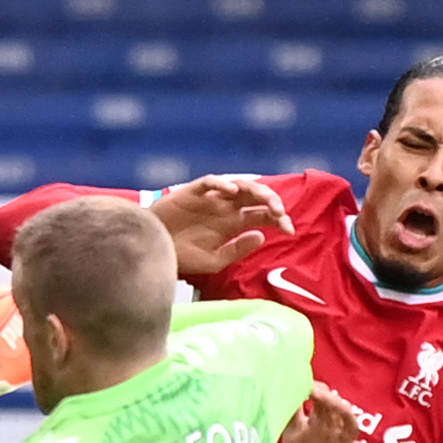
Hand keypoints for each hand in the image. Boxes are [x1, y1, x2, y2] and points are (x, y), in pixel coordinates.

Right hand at [149, 173, 292, 275]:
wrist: (152, 252)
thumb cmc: (181, 257)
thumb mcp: (214, 261)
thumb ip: (238, 250)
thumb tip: (261, 235)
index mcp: (234, 225)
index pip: (263, 216)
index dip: (279, 220)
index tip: (290, 231)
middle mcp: (226, 208)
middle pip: (256, 197)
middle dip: (272, 201)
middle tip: (280, 213)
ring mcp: (210, 199)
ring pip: (239, 185)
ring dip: (255, 189)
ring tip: (266, 200)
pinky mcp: (192, 192)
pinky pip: (210, 182)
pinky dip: (221, 183)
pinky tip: (231, 191)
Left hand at [279, 383, 367, 442]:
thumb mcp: (293, 435)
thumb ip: (289, 417)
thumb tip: (279, 392)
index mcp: (321, 420)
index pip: (323, 399)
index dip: (316, 389)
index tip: (304, 383)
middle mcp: (335, 429)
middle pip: (338, 407)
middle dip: (329, 397)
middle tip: (314, 390)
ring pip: (350, 426)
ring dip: (345, 415)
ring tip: (338, 406)